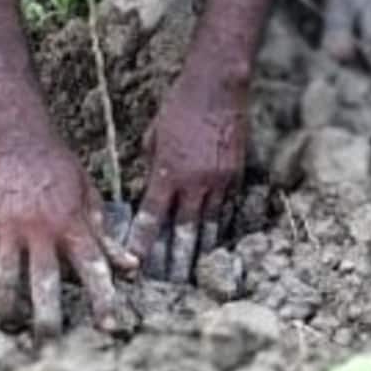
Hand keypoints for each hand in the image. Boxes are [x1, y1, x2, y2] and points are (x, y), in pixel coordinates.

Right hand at [0, 132, 137, 337]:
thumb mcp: (91, 197)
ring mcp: (10, 229)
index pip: (92, 269)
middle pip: (43, 283)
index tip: (109, 327)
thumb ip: (106, 237)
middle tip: (50, 344)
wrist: (21, 138)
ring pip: (4, 277)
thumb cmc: (62, 168)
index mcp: (71, 224)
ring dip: (6, 306)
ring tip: (11, 327)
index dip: (103, 300)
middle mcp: (40, 230)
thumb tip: (132, 269)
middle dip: (46, 318)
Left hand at [126, 69, 248, 283]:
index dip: (143, 241)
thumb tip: (151, 187)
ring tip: (194, 274)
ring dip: (200, 251)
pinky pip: (226, 208)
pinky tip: (216, 244)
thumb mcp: (154, 134)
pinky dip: (219, 227)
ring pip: (209, 224)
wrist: (218, 85)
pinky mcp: (236, 174)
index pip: (153, 215)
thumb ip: (153, 165)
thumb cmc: (179, 104)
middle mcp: (195, 180)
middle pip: (184, 229)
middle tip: (169, 284)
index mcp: (168, 170)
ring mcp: (219, 179)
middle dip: (175, 259)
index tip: (134, 264)